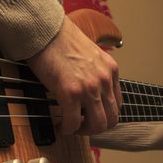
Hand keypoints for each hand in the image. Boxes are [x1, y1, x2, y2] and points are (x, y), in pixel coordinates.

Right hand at [27, 16, 120, 134]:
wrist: (46, 31)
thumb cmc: (60, 40)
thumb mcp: (89, 55)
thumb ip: (94, 72)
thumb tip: (86, 90)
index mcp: (110, 70)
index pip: (117, 104)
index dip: (104, 115)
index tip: (90, 117)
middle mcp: (104, 80)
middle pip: (112, 119)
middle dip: (95, 128)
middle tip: (81, 127)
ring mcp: (89, 87)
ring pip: (97, 125)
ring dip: (84, 131)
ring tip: (71, 128)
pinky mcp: (71, 92)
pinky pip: (73, 122)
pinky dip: (67, 129)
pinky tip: (60, 125)